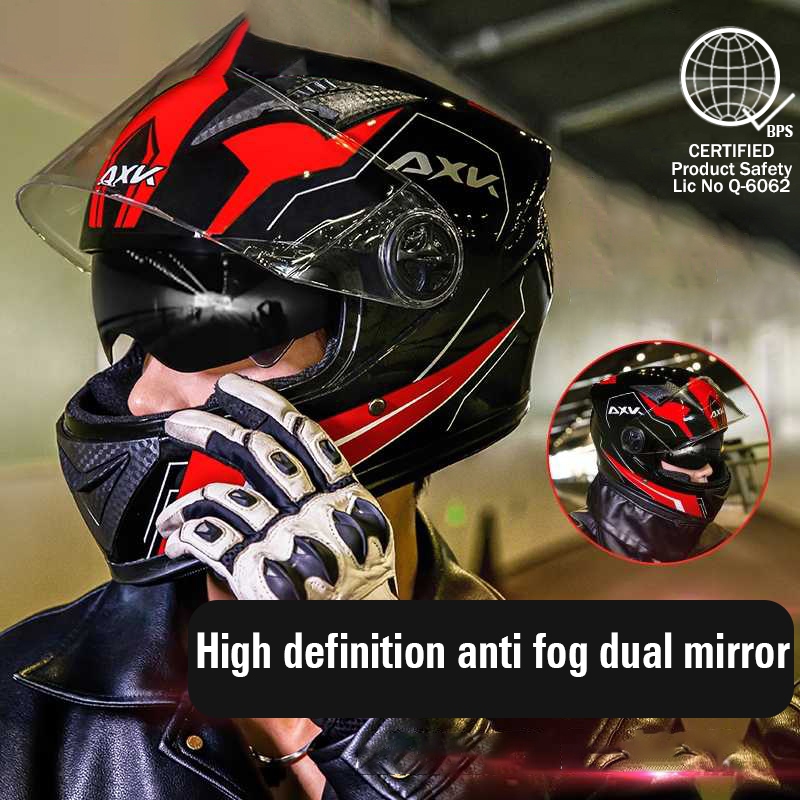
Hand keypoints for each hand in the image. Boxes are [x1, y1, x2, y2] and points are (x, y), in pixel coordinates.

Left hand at [156, 374, 396, 599]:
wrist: (363, 640)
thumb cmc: (365, 592)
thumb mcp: (367, 533)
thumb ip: (336, 500)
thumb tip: (302, 475)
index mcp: (346, 497)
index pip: (305, 435)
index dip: (264, 404)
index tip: (235, 387)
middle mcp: (317, 510)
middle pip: (257, 451)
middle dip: (210, 428)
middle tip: (180, 422)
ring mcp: (288, 538)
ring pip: (226, 492)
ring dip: (186, 498)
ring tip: (170, 511)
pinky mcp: (260, 572)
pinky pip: (212, 538)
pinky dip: (190, 534)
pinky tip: (182, 539)